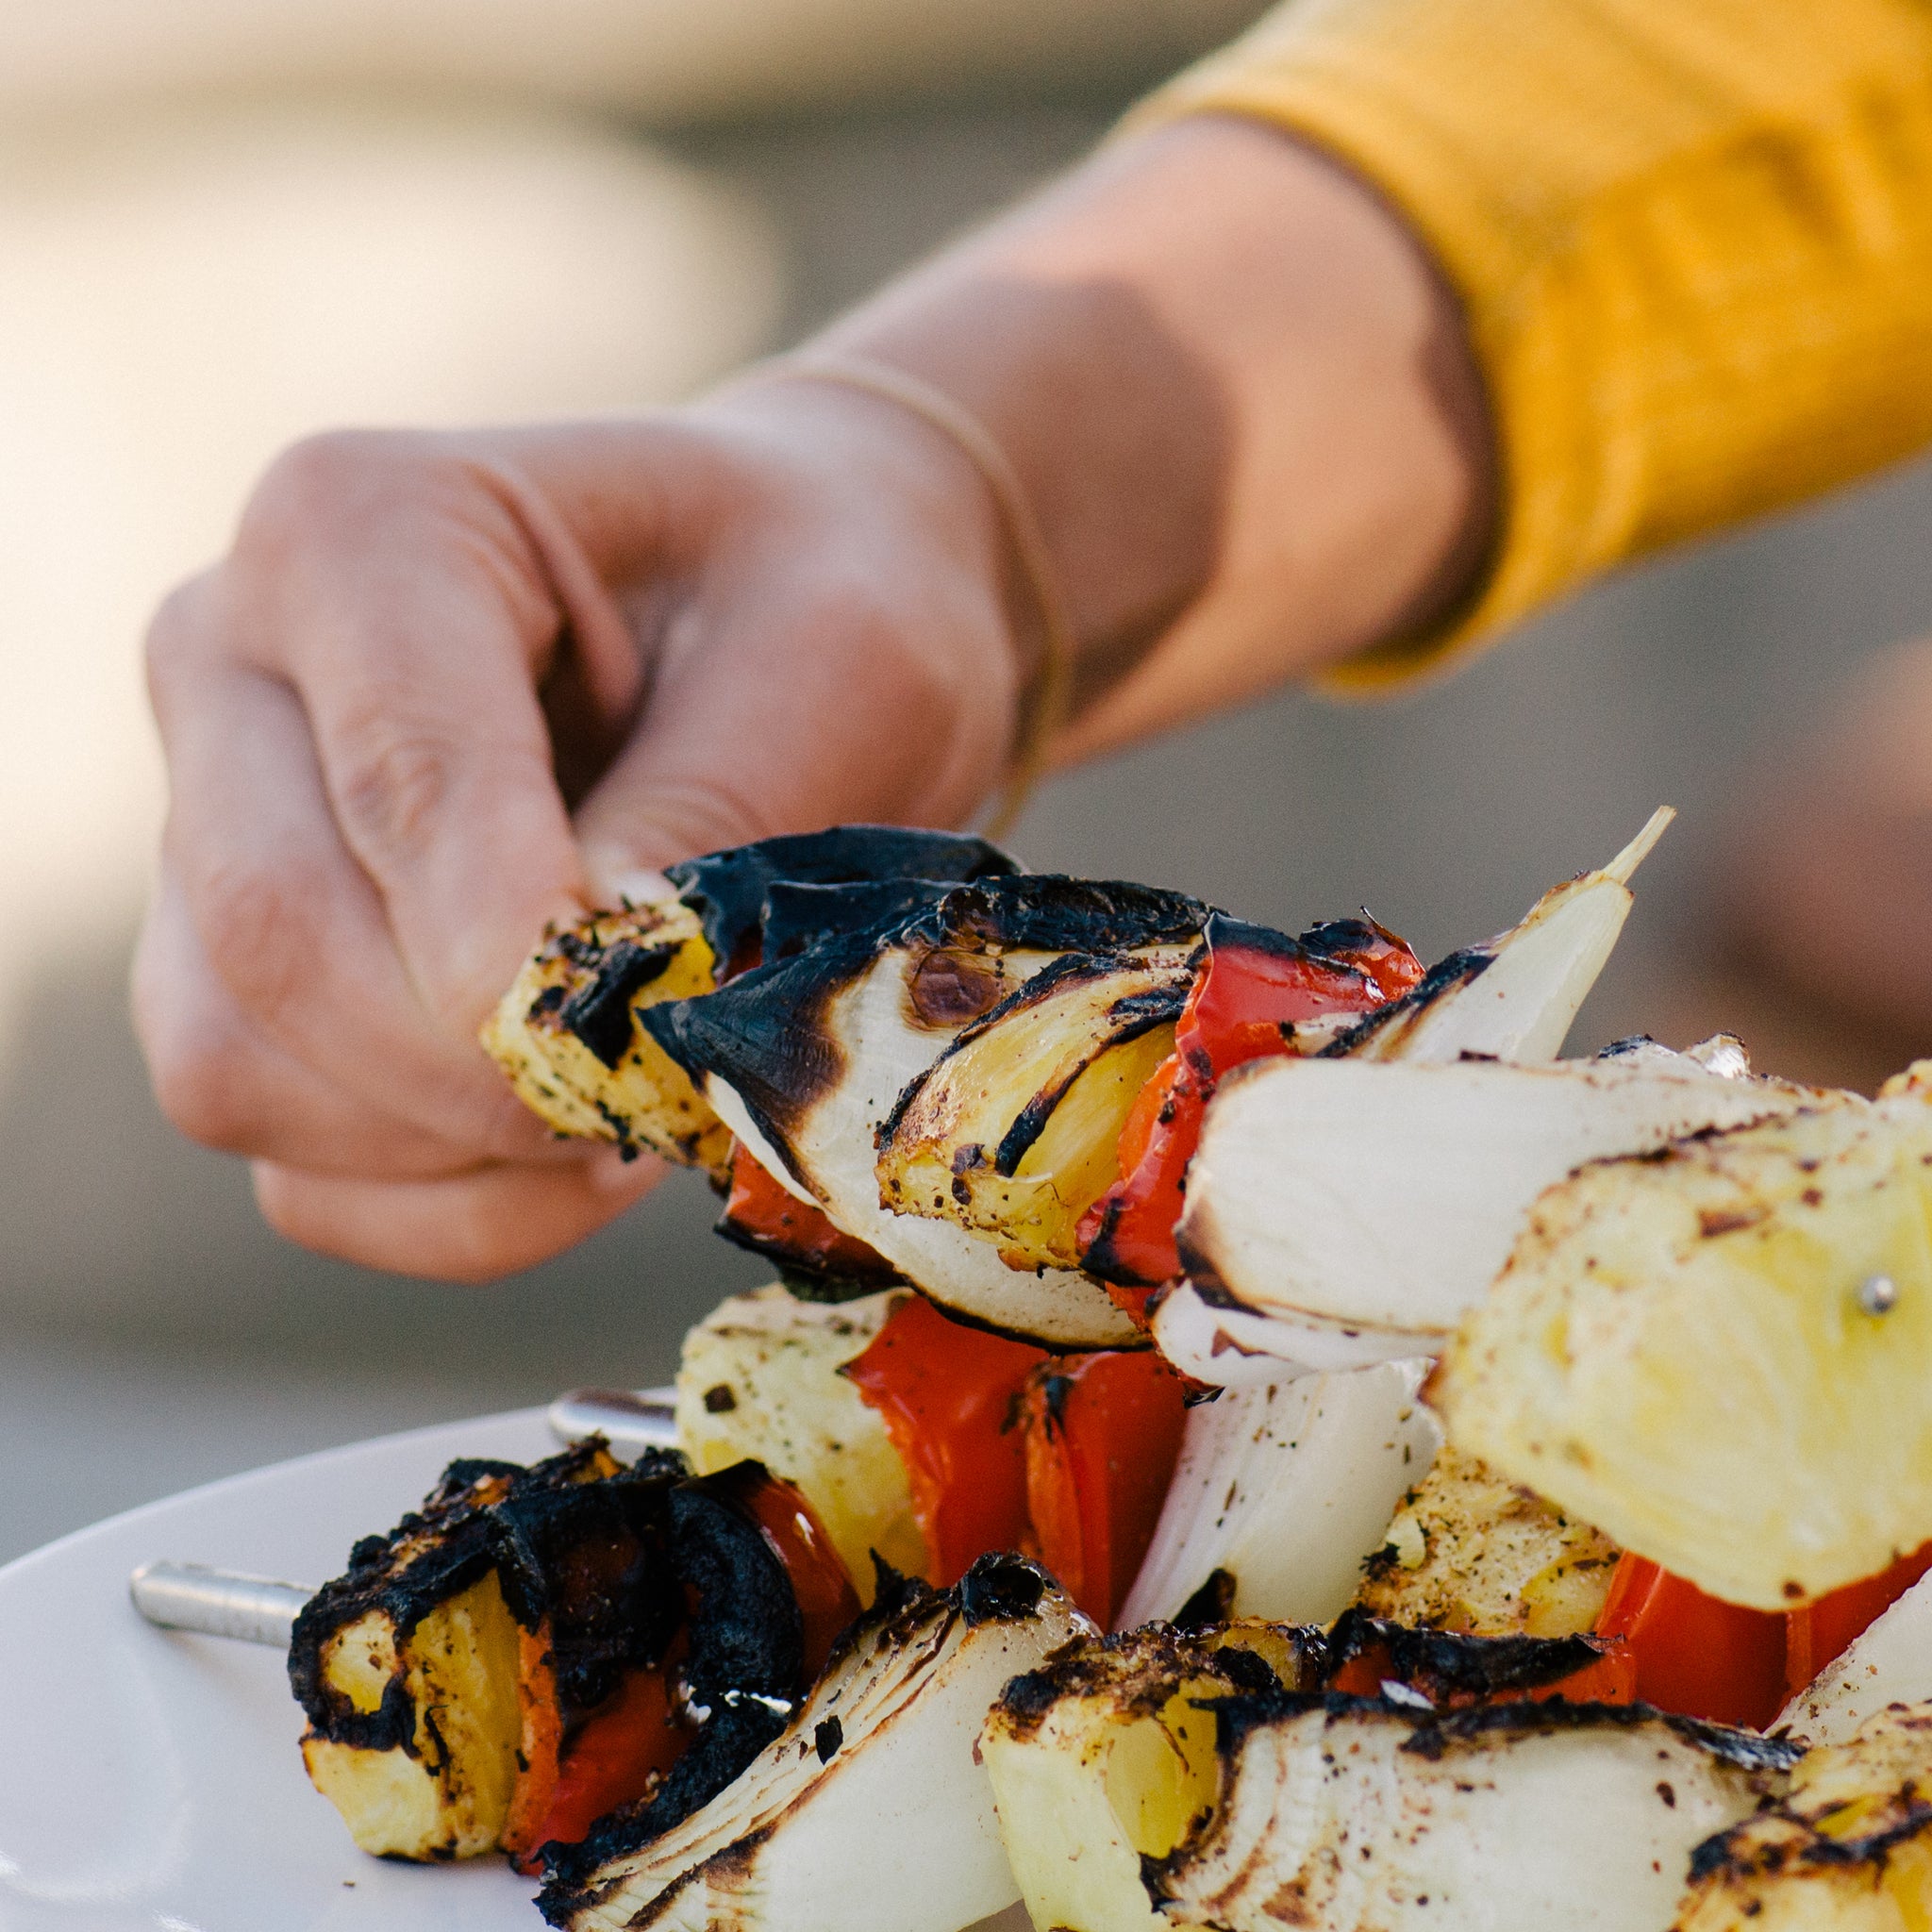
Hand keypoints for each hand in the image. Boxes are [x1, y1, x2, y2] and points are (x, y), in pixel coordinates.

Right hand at [135, 388, 1021, 1280]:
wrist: (789, 612)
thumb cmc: (819, 599)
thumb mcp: (839, 660)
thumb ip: (711, 813)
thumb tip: (594, 1012)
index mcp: (360, 526)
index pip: (394, 777)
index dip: (513, 941)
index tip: (649, 1033)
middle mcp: (236, 666)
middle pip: (271, 941)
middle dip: (483, 1071)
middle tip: (665, 1094)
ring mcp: (216, 831)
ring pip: (239, 1072)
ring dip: (459, 1150)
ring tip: (642, 1104)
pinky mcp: (248, 977)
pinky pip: (294, 1167)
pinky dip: (448, 1207)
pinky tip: (587, 1155)